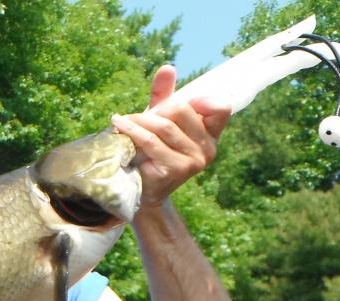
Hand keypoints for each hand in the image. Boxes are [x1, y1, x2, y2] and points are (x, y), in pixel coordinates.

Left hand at [110, 65, 230, 209]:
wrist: (140, 193)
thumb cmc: (151, 154)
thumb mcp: (160, 123)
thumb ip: (165, 97)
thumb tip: (167, 67)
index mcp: (211, 136)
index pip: (221, 107)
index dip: (200, 100)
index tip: (173, 105)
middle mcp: (208, 150)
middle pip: (182, 110)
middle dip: (156, 110)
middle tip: (136, 117)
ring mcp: (193, 162)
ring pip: (163, 125)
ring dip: (137, 120)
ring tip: (120, 121)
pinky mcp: (174, 170)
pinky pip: (150, 141)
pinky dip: (131, 131)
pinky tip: (118, 126)